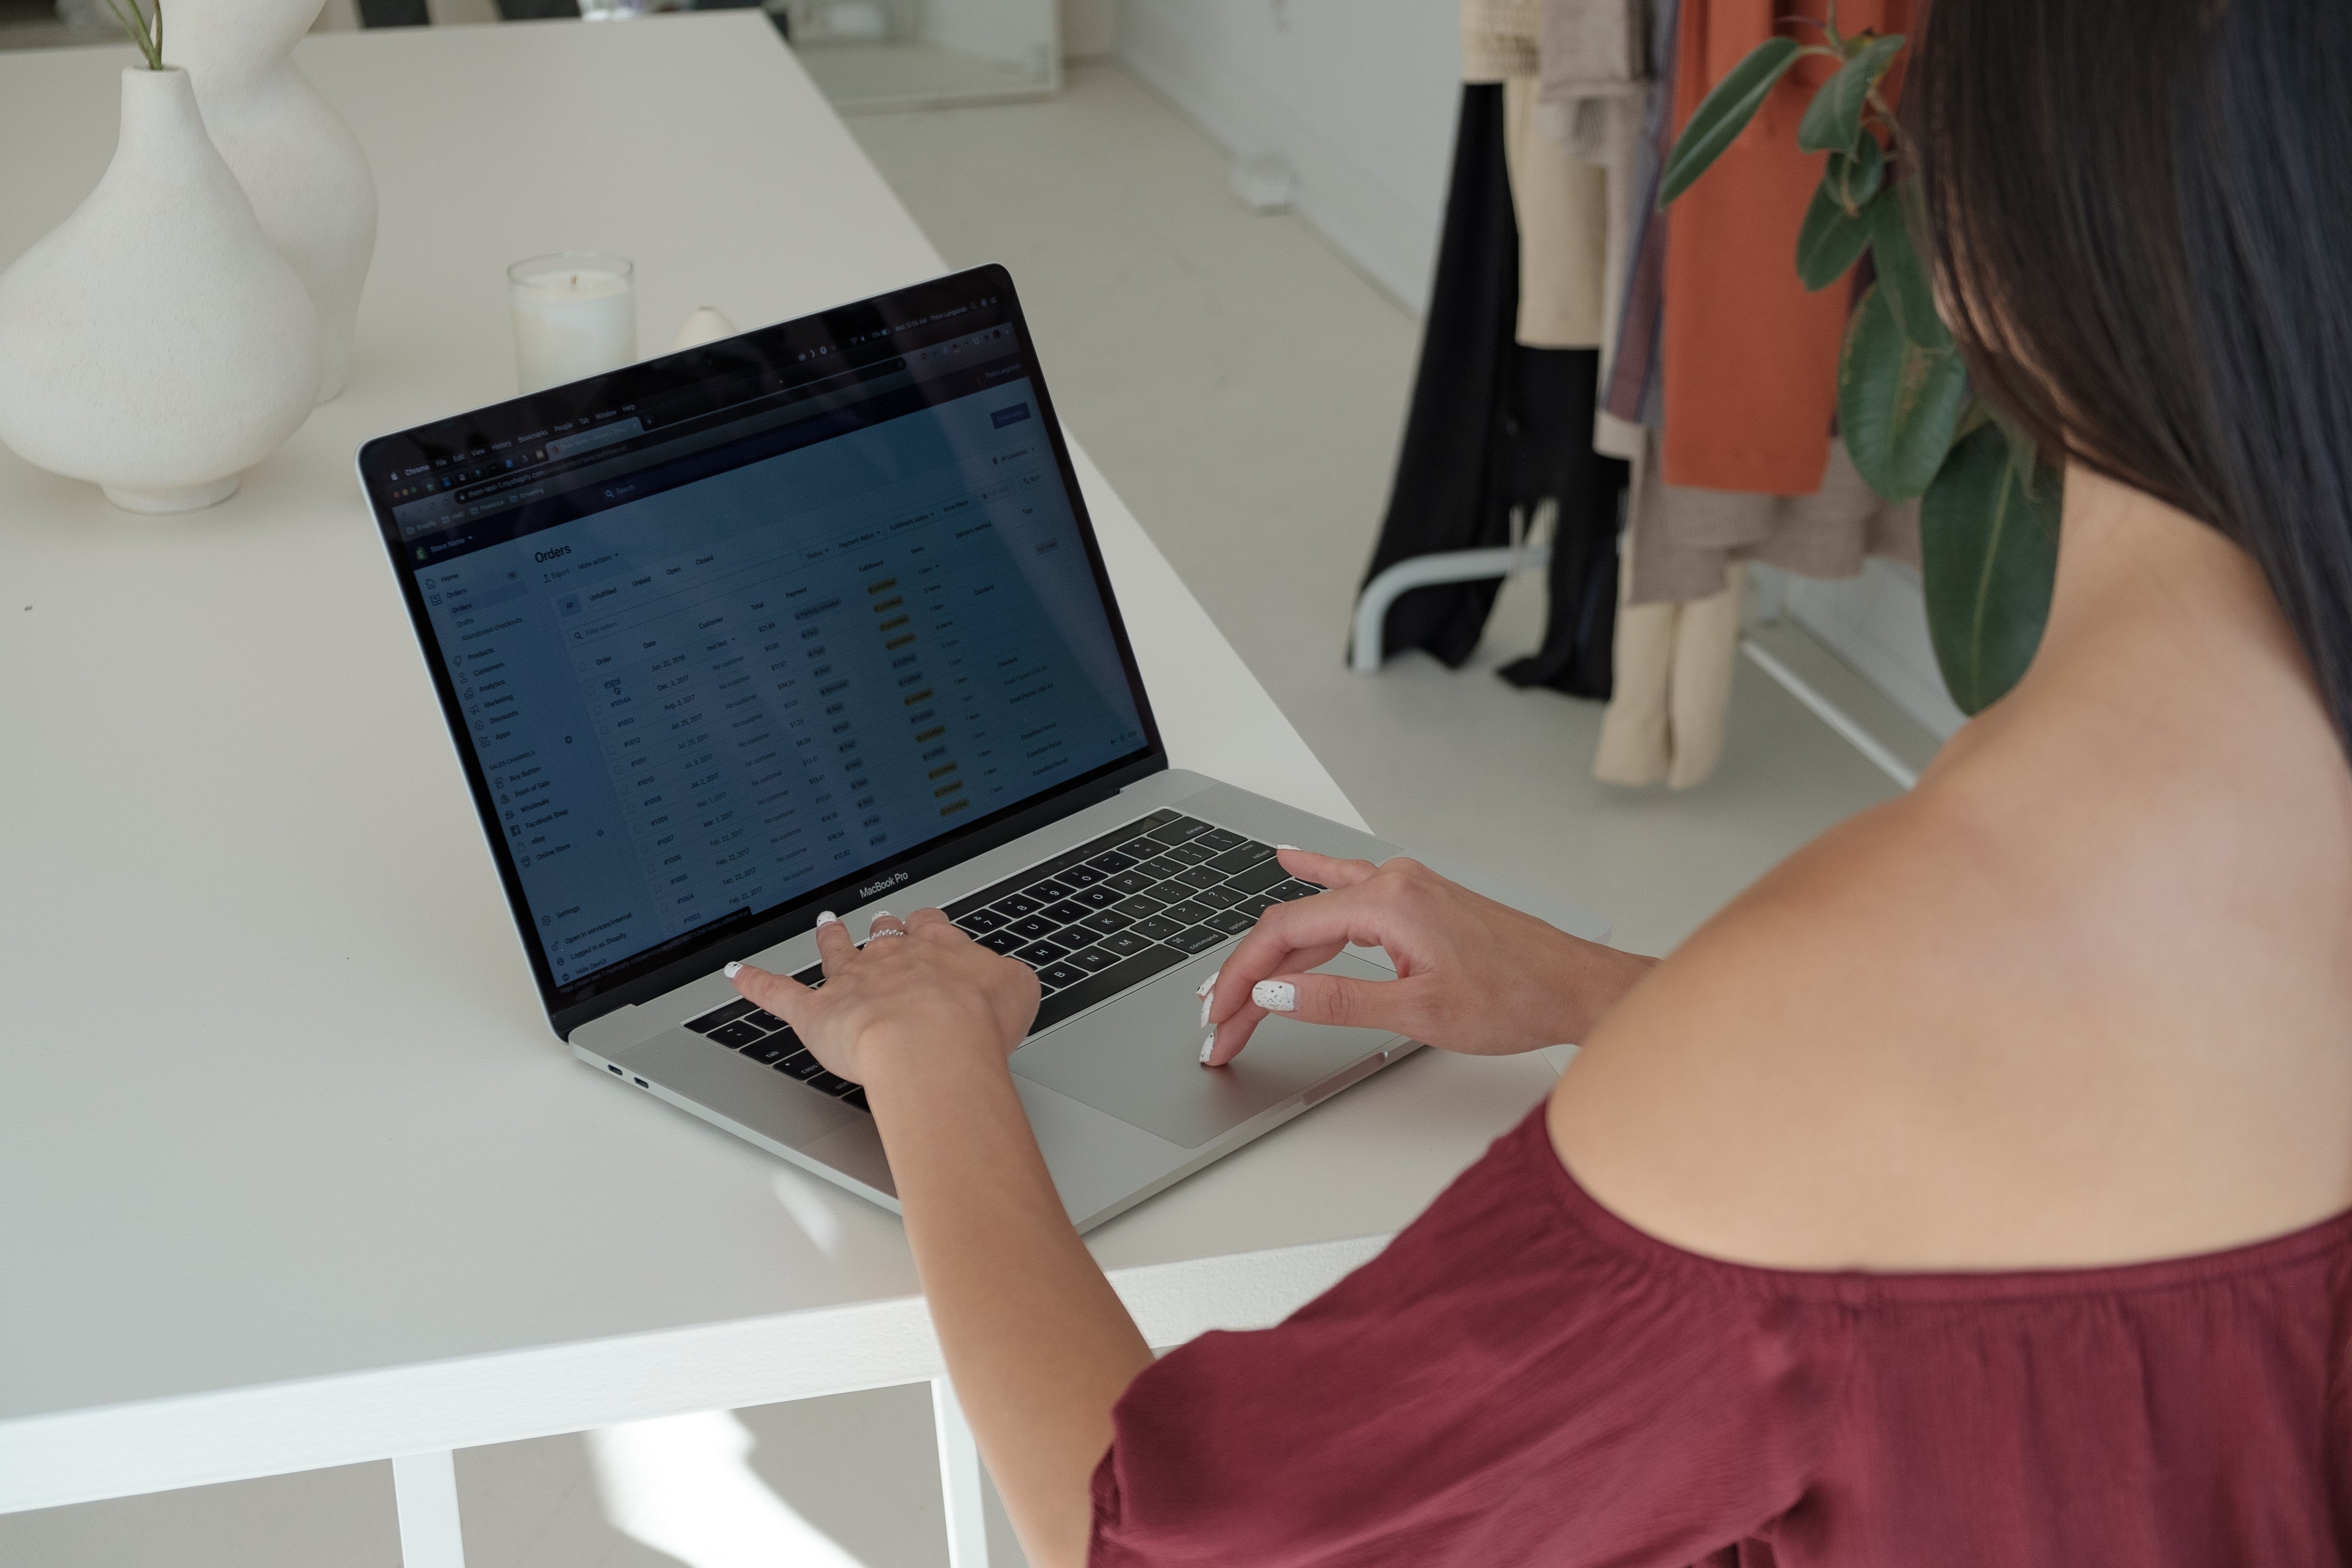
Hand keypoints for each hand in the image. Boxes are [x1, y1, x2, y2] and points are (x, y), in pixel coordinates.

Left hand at [730, 907, 1039, 1088]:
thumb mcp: (1018, 993)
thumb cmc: (976, 1026)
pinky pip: (777, 993)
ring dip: (829, 940)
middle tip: (880, 925)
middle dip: (881, 931)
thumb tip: (1009, 980)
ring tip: (824, 926)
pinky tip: (736, 974)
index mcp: (939, 949)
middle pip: (883, 935)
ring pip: (835, 953)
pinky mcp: (815, 1013)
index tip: (925, 926)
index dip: (926, 927)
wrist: (934, 1047)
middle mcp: (892, 958)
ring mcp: (851, 982)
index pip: (929, 926)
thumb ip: (1009, 980)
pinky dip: (754, 982)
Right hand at [1202, 851, 1654, 1065]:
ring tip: (1237, 992)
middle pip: (1293, 928)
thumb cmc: (1516, 996)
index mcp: (1387, 901)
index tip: (1218, 1019)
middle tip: (1219, 1027)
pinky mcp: (1416, 902)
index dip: (1241, 979)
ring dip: (1276, 958)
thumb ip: (1338, 1001)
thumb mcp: (1419, 1012)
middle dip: (1249, 979)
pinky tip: (1289, 862)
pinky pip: (1346, 892)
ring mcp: (1405, 888)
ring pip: (1317, 918)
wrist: (1575, 987)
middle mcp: (1392, 882)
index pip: (1284, 935)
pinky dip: (1312, 890)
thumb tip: (1275, 995)